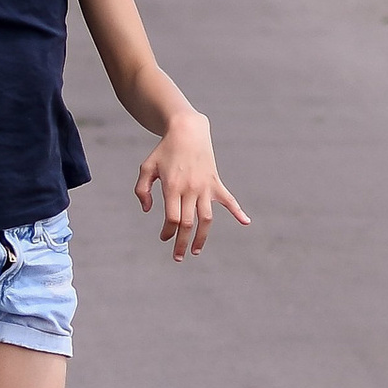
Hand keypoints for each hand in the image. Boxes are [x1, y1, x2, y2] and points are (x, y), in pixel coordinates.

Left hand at [136, 124, 249, 261]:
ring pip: (206, 218)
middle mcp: (190, 189)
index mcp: (172, 187)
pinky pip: (229, 200)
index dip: (168, 232)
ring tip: (196, 250)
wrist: (187, 130)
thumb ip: (141, 190)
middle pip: (188, 223)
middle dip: (183, 243)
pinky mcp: (216, 182)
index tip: (164, 237)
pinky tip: (246, 222)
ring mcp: (205, 187)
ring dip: (202, 237)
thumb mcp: (146, 168)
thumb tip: (148, 210)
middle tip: (178, 257)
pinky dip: (238, 211)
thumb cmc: (164, 150)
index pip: (172, 219)